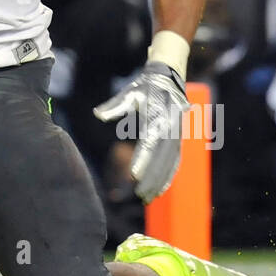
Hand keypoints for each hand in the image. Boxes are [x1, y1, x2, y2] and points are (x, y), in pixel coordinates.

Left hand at [93, 62, 188, 201]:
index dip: (142, 161)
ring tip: (148, 197)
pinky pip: (175, 160)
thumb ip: (115, 106)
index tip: (133, 176)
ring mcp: (177, 135)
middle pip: (162, 159)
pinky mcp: (178, 139)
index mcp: (158, 119)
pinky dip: (169, 175)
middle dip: (152, 178)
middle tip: (140, 195)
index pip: (150, 145)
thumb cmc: (144, 87)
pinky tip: (160, 189)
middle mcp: (170, 130)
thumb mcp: (130, 94)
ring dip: (160, 181)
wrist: (168, 78)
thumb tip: (97, 114)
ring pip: (170, 163)